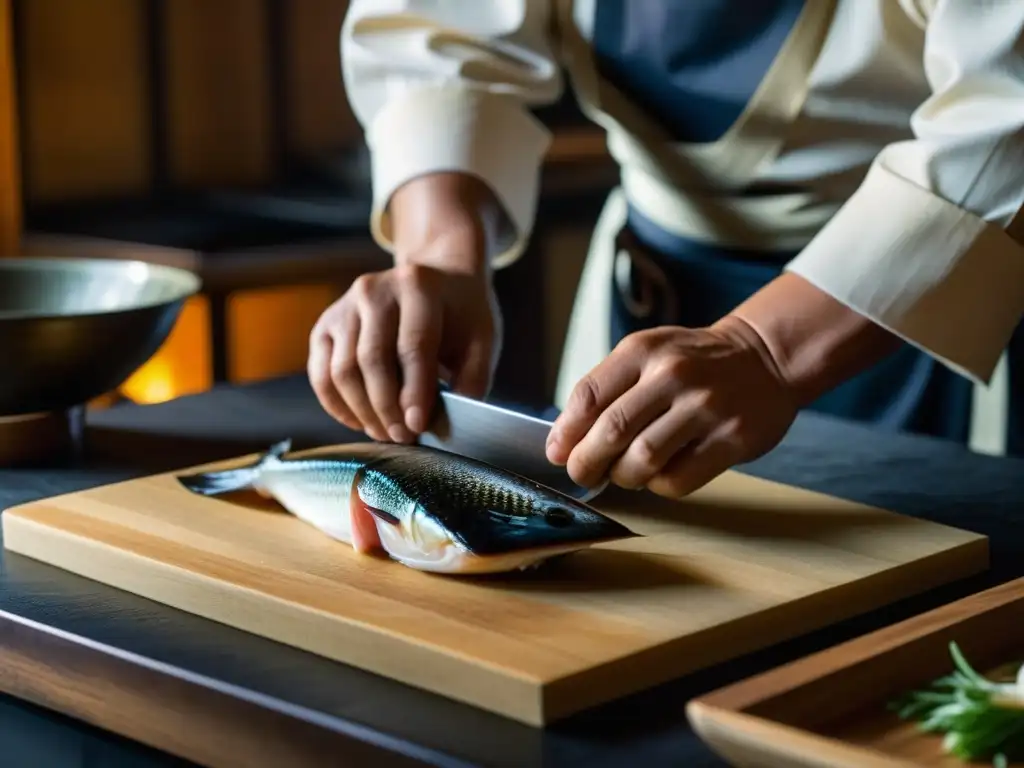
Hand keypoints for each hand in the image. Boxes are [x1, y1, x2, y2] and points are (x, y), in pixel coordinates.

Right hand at [307, 254, 499, 443]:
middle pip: (372, 360)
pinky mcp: (325, 326)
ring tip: (385, 433)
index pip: (413, 345)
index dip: (414, 391)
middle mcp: (374, 289)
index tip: (418, 425)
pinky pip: (320, 375)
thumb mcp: (481, 339)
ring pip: (342, 371)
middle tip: (403, 436)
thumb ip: (471, 379)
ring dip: (362, 412)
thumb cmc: (459, 316)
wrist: (434, 281)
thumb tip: (446, 422)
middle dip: (387, 407)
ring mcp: (345, 306)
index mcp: (418, 285)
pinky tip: (360, 422)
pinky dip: (337, 406)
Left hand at [544, 317, 798, 498]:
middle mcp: (674, 374)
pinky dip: (658, 485)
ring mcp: (706, 406)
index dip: (566, 432)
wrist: (764, 358)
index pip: (589, 396)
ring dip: (623, 476)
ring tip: (623, 473)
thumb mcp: (649, 353)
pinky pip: (678, 479)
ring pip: (643, 460)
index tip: (558, 453)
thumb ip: (608, 389)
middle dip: (586, 462)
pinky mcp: (733, 438)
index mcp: (644, 350)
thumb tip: (563, 443)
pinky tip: (659, 474)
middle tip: (582, 474)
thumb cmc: (693, 362)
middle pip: (611, 431)